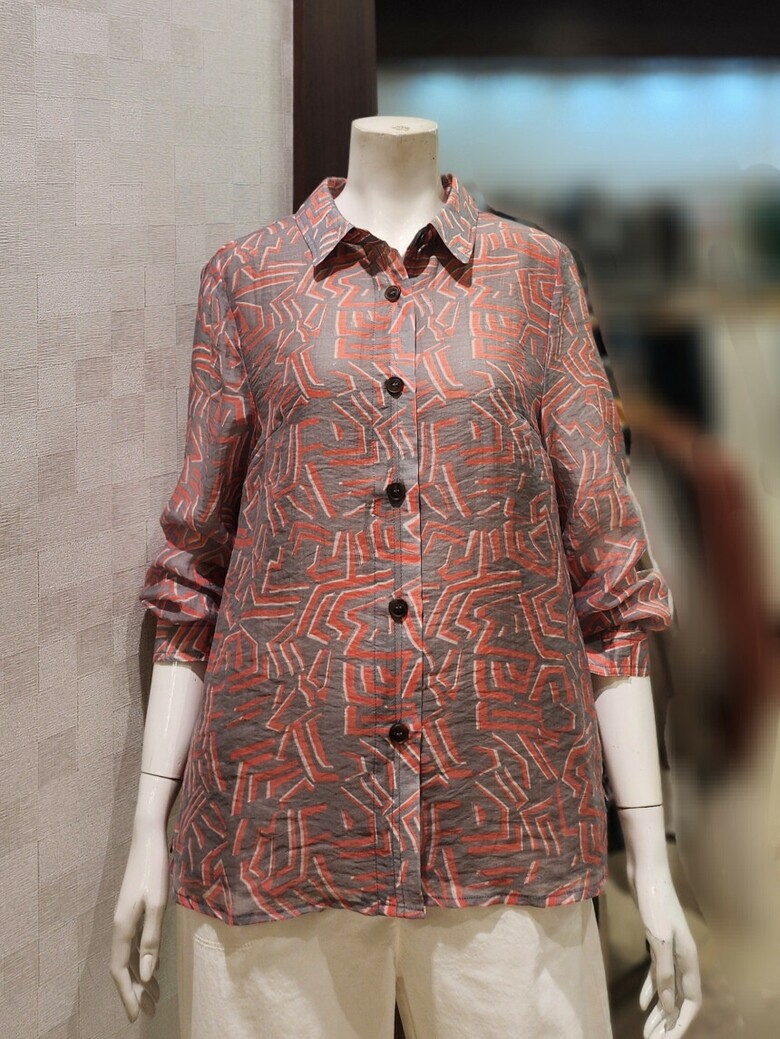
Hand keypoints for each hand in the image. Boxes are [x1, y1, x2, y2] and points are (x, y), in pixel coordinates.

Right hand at [110, 822, 170, 1020]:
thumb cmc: (155, 869)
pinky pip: (134, 942)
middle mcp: (120, 925)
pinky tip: (155, 965)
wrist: (148, 838)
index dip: (126, 994)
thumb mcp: (158, 905)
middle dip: (134, 990)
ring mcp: (125, 916)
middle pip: (123, 966)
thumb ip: (152, 939)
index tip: (134, 1016)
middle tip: (150, 1010)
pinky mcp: (133, 909)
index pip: (120, 970)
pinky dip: (143, 958)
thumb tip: (147, 975)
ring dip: (140, 976)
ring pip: (129, 955)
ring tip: (155, 995)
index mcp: (122, 927)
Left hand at [628, 864, 701, 1036]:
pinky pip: (656, 973)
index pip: (691, 1001)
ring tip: (647, 1029)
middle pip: (679, 998)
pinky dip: (649, 989)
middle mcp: (683, 956)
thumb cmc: (654, 903)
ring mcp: (669, 948)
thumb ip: (663, 973)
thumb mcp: (658, 940)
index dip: (681, 1022)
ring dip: (658, 1009)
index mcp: (688, 959)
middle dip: (668, 1021)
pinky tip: (641, 1003)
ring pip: (667, 987)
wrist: (646, 871)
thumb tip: (667, 1006)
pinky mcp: (656, 940)